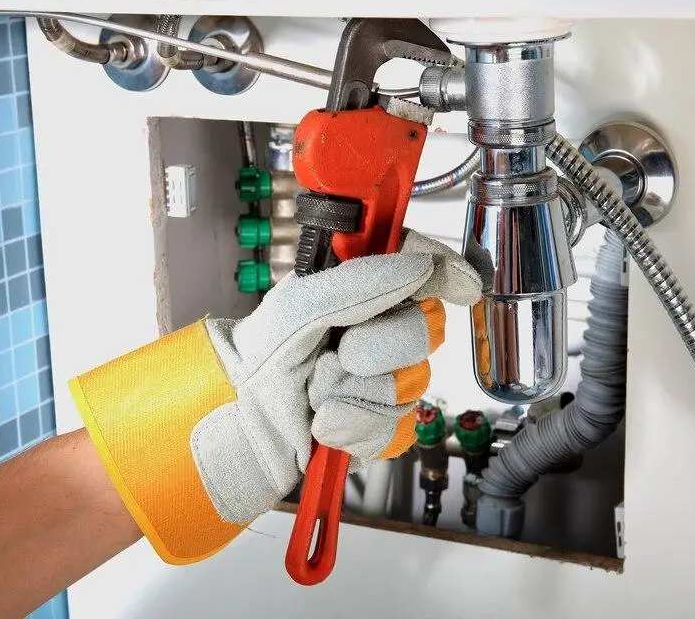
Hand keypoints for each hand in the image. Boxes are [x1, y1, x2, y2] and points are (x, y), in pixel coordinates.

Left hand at [193, 230, 480, 523]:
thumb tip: (417, 264)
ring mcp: (380, 381)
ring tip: (317, 391)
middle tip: (337, 352)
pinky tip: (326, 424)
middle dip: (380, 348)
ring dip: (357, 393)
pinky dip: (356, 429)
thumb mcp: (298, 307)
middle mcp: (376, 332)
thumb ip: (358, 282)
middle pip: (427, 331)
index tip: (458, 283)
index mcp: (359, 292)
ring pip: (412, 384)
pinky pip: (397, 429)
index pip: (420, 270)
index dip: (444, 273)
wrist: (236, 425)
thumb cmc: (256, 361)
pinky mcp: (378, 427)